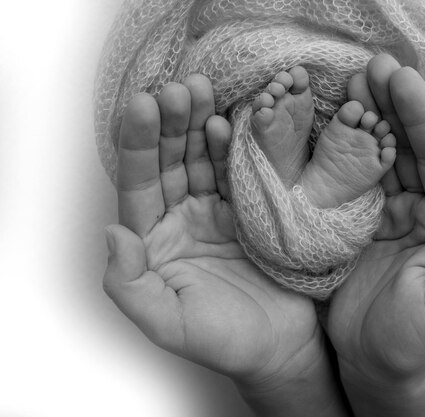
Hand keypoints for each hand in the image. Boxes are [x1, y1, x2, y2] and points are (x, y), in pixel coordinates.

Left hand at [102, 77, 342, 414]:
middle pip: (170, 161)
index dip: (137, 144)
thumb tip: (111, 232)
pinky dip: (233, 147)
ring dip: (199, 124)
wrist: (282, 346)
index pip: (139, 184)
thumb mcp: (166, 322)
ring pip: (202, 159)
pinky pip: (238, 172)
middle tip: (177, 89)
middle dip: (170, 123)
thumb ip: (128, 284)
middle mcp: (182, 219)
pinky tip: (227, 122)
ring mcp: (217, 212)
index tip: (141, 105)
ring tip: (201, 90)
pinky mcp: (251, 209)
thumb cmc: (223, 340)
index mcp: (155, 241)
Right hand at [328, 55, 424, 414]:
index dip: (422, 119)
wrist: (371, 363)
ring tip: (349, 84)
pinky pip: (345, 180)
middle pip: (406, 148)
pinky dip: (337, 152)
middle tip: (372, 68)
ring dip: (364, 120)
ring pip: (375, 157)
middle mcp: (418, 210)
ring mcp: (382, 214)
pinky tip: (327, 125)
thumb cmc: (414, 339)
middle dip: (392, 107)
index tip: (402, 82)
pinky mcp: (350, 223)